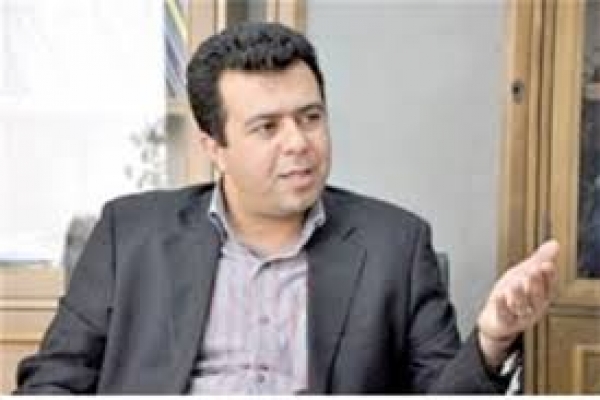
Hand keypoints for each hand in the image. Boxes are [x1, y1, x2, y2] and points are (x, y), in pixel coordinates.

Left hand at [476, 239, 558, 368]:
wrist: (494, 318)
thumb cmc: (511, 293)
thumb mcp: (523, 273)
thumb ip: (538, 260)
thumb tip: (555, 243)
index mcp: (541, 296)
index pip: (549, 287)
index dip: (549, 276)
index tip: (547, 264)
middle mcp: (533, 308)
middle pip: (537, 297)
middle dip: (536, 283)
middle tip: (533, 270)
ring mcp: (519, 317)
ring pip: (521, 307)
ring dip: (519, 295)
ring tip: (516, 283)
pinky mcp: (504, 323)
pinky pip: (504, 315)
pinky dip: (501, 306)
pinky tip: (499, 296)